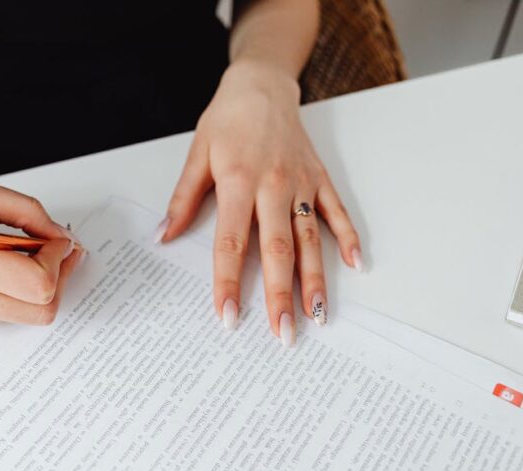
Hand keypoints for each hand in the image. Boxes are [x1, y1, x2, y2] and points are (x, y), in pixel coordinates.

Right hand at [0, 177, 81, 329]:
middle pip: (42, 310)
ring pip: (26, 316)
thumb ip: (27, 211)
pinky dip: (11, 293)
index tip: (59, 239)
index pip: (40, 283)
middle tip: (57, 253)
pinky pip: (1, 313)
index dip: (61, 260)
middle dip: (59, 279)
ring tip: (25, 257)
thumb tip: (61, 237)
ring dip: (37, 288)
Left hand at [158, 61, 361, 344]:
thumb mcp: (197, 155)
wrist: (261, 85)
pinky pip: (337, 211)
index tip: (228, 317)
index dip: (228, 283)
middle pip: (278, 250)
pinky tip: (357, 266)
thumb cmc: (227, 120)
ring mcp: (300, 183)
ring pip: (311, 238)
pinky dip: (348, 237)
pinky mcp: (320, 178)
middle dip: (279, 295)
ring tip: (318, 315)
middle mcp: (273, 187)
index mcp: (239, 184)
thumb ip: (184, 200)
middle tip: (283, 333)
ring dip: (315, 279)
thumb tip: (164, 236)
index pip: (232, 244)